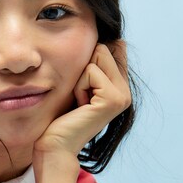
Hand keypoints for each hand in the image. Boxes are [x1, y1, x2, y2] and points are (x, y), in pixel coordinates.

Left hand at [34, 41, 130, 157]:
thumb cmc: (61, 116)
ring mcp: (123, 96)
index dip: (92, 57)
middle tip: (80, 96)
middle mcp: (126, 91)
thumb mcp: (80, 84)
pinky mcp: (112, 98)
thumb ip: (95, 64)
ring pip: (98, 56)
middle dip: (83, 69)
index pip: (115, 47)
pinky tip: (80, 106)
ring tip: (80, 101)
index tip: (83, 82)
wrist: (56, 144)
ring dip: (80, 78)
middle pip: (103, 48)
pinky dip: (79, 86)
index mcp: (121, 86)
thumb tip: (112, 38)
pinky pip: (90, 71)